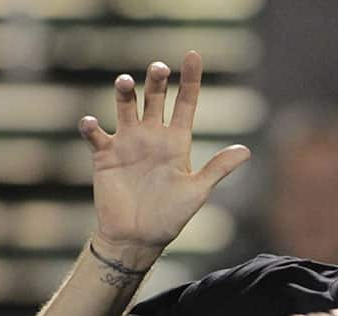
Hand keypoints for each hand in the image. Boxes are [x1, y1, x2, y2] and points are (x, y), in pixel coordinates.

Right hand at [79, 51, 250, 260]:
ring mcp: (128, 144)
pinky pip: (96, 135)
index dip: (190, 80)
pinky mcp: (105, 156)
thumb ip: (218, 168)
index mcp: (177, 142)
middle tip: (158, 68)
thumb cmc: (170, 216)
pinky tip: (92, 124)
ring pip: (125, 107)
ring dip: (124, 93)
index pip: (185, 104)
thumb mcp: (197, 190)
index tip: (193, 55)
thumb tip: (246, 150)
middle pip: (155, 98)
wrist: (139, 237)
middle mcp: (152, 137)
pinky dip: (91, 126)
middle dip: (156, 81)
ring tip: (125, 83)